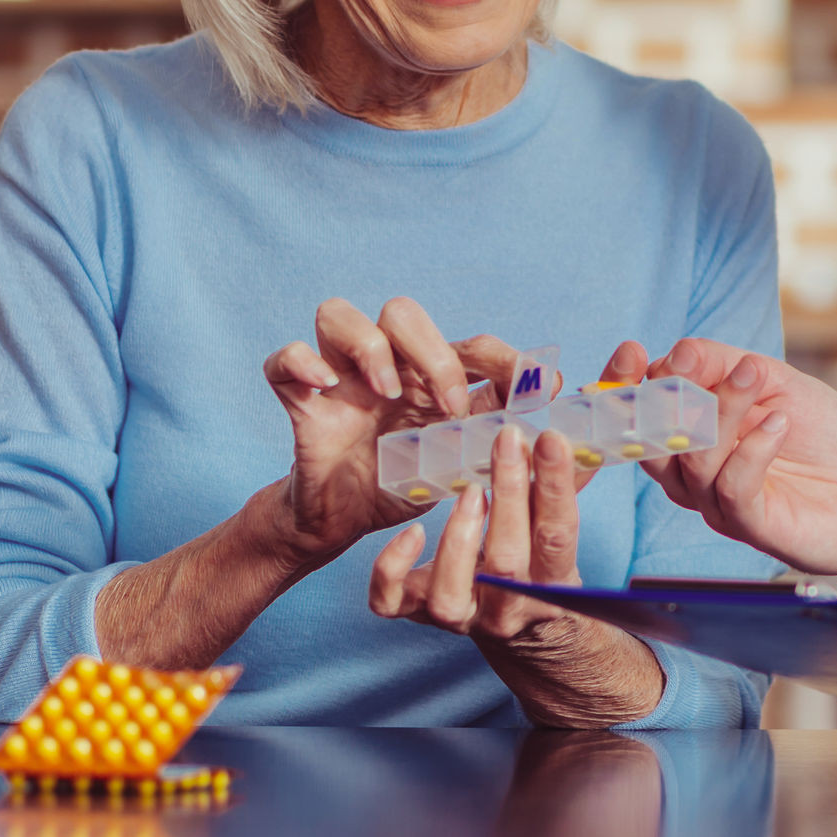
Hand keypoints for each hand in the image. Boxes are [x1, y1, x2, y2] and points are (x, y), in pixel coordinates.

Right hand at [260, 296, 533, 563]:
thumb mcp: (458, 463)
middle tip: (451, 405)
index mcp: (429, 378)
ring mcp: (339, 381)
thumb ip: (498, 433)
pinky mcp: (301, 404)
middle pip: (401, 313)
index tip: (531, 390)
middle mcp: (385, 367)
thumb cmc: (400, 483)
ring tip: (388, 392)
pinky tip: (325, 385)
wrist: (341, 523)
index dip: (503, 359)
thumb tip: (554, 401)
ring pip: (338, 314)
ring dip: (369, 346)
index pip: (468, 344)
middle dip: (434, 352)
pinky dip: (300, 362)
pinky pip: (283, 361)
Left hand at [366, 340, 664, 727]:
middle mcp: (506, 606)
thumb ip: (584, 448)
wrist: (518, 629)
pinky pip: (391, 604)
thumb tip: (624, 364)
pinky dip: (395, 569)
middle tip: (508, 437)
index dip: (555, 486)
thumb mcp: (567, 508)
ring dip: (458, 537)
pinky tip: (409, 531)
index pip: (558, 534)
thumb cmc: (543, 552)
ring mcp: (459, 613)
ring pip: (451, 594)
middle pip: (507, 562)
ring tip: (468, 488)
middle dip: (510, 496)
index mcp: (551, 580)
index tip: (551, 437)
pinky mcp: (412, 612)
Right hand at [635, 337, 836, 590]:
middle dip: (659, 398)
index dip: (627, 383)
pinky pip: (732, 488)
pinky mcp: (752, 526)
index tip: (633, 350)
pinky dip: (751, 449)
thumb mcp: (777, 383)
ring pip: (692, 459)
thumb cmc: (825, 436)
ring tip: (753, 378)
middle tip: (687, 363)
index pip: (639, 412)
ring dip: (721, 410)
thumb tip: (681, 352)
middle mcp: (695, 473)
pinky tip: (777, 424)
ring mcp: (719, 502)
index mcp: (692, 434)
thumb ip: (726, 364)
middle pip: (650, 439)